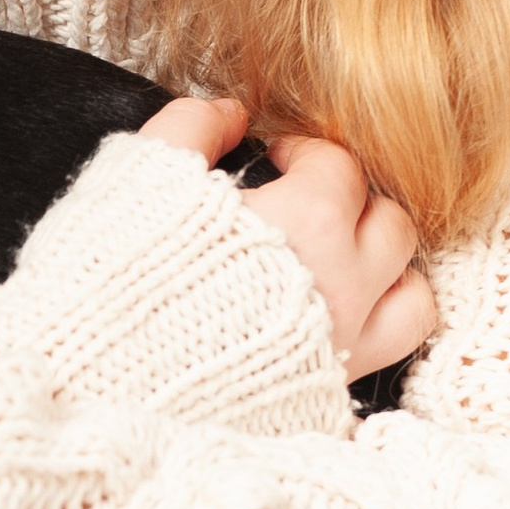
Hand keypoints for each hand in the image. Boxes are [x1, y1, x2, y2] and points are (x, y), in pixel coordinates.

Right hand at [141, 96, 436, 383]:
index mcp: (307, 222)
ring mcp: (341, 346)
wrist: (97, 386)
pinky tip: (333, 321)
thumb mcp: (141, 173)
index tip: (274, 160)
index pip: (337, 165)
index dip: (303, 152)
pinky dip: (374, 330)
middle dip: (352, 204)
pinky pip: (386, 356)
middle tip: (307, 207)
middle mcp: (342, 284)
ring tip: (341, 263)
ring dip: (385, 270)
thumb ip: (192, 126)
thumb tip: (229, 113)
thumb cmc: (118, 278)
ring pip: (412, 294)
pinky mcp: (325, 394)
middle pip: (389, 223)